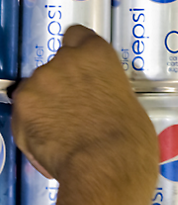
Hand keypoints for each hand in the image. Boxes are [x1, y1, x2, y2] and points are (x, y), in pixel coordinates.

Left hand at [11, 25, 157, 188]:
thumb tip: (101, 102)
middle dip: (64, 85)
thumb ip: (108, 91)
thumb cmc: (129, 142)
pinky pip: (25, 117)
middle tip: (79, 110)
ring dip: (48, 106)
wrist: (106, 168)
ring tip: (67, 133)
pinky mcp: (21, 111)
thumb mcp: (131, 104)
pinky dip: (35, 128)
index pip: (78, 35)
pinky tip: (55, 145)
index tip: (84, 69)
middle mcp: (64, 62)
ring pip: (38, 91)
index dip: (80, 53)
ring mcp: (39, 85)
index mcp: (97, 56)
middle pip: (57, 66)